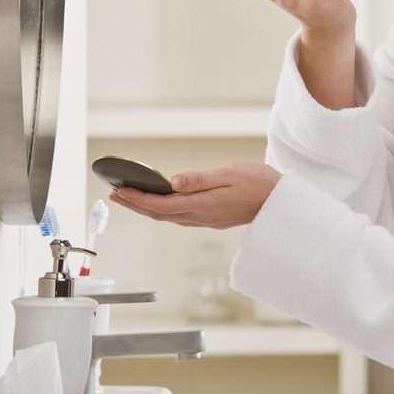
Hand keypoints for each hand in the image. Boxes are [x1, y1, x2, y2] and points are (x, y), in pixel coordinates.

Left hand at [107, 162, 281, 228]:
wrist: (280, 203)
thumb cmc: (259, 184)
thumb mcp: (230, 174)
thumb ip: (200, 179)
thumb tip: (172, 182)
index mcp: (203, 205)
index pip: (162, 204)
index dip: (137, 199)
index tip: (118, 190)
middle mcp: (201, 216)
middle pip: (160, 214)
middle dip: (135, 205)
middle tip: (113, 195)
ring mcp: (207, 220)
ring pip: (169, 217)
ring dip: (147, 209)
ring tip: (130, 198)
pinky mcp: (213, 218)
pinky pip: (180, 217)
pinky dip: (164, 210)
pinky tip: (162, 204)